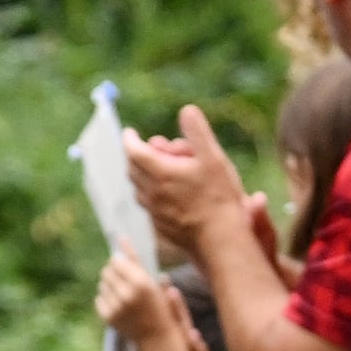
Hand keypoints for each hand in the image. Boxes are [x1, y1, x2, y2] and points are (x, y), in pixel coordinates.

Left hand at [93, 250, 191, 341]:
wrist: (156, 336)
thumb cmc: (158, 305)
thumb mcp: (151, 280)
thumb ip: (136, 259)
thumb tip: (121, 238)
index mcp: (141, 282)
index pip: (116, 261)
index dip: (118, 261)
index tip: (121, 263)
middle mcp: (127, 294)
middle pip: (107, 271)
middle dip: (113, 272)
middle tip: (123, 279)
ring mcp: (116, 306)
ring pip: (102, 284)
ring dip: (109, 285)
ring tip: (122, 293)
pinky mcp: (108, 317)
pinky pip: (99, 298)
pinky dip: (106, 298)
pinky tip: (118, 303)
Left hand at [122, 106, 263, 255]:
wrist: (220, 239)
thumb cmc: (218, 198)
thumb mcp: (213, 158)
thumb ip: (198, 132)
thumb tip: (186, 110)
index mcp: (160, 173)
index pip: (134, 151)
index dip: (130, 139)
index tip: (130, 133)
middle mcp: (152, 193)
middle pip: (133, 169)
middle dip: (138, 155)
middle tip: (152, 149)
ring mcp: (154, 211)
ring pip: (139, 188)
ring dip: (144, 175)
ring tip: (160, 169)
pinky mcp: (160, 226)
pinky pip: (148, 205)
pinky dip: (151, 193)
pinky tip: (168, 193)